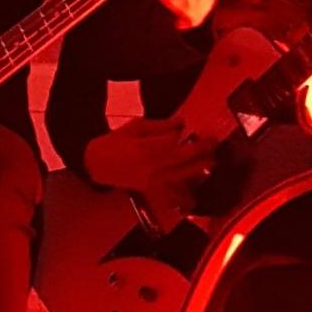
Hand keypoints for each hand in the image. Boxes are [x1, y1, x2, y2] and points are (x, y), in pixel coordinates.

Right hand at [82, 116, 216, 221]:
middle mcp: (153, 166)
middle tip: (215, 144)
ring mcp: (153, 180)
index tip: (202, 132)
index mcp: (147, 148)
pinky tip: (195, 186)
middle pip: (183, 160)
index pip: (176, 142)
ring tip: (213, 160)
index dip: (190, 138)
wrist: (96, 165)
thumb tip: (181, 123)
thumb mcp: (135, 127)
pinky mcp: (151, 188)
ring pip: (181, 174)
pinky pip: (172, 188)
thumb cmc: (115, 142)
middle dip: (201, 152)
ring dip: (198, 167)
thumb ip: (160, 126)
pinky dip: (184, 188)